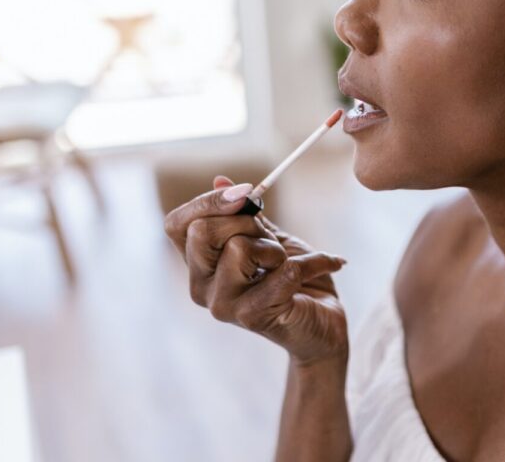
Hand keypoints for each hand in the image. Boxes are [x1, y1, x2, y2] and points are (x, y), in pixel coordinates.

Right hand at [164, 176, 348, 365]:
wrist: (325, 325)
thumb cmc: (295, 280)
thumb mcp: (269, 239)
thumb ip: (245, 214)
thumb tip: (221, 180)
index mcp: (199, 264)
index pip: (177, 225)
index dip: (207, 202)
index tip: (246, 194)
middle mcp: (202, 286)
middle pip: (202, 232)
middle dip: (245, 222)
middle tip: (271, 240)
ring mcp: (224, 305)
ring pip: (240, 249)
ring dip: (277, 250)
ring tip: (290, 264)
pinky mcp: (253, 317)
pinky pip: (283, 270)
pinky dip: (315, 262)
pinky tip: (327, 267)